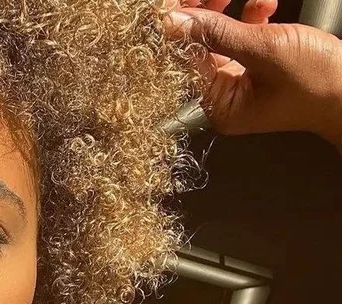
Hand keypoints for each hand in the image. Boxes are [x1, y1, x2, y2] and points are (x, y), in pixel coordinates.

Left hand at [162, 0, 341, 146]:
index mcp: (220, 106)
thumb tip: (175, 24)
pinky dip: (252, 17)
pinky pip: (244, 38)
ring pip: (222, 39)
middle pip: (201, 50)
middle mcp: (226, 97)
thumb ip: (218, 34)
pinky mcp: (260, 67)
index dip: (179, 30)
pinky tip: (265, 5)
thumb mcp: (264, 50)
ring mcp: (243, 81)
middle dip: (205, 16)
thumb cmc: (317, 80)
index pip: (185, 62)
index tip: (173, 4)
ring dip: (231, 12)